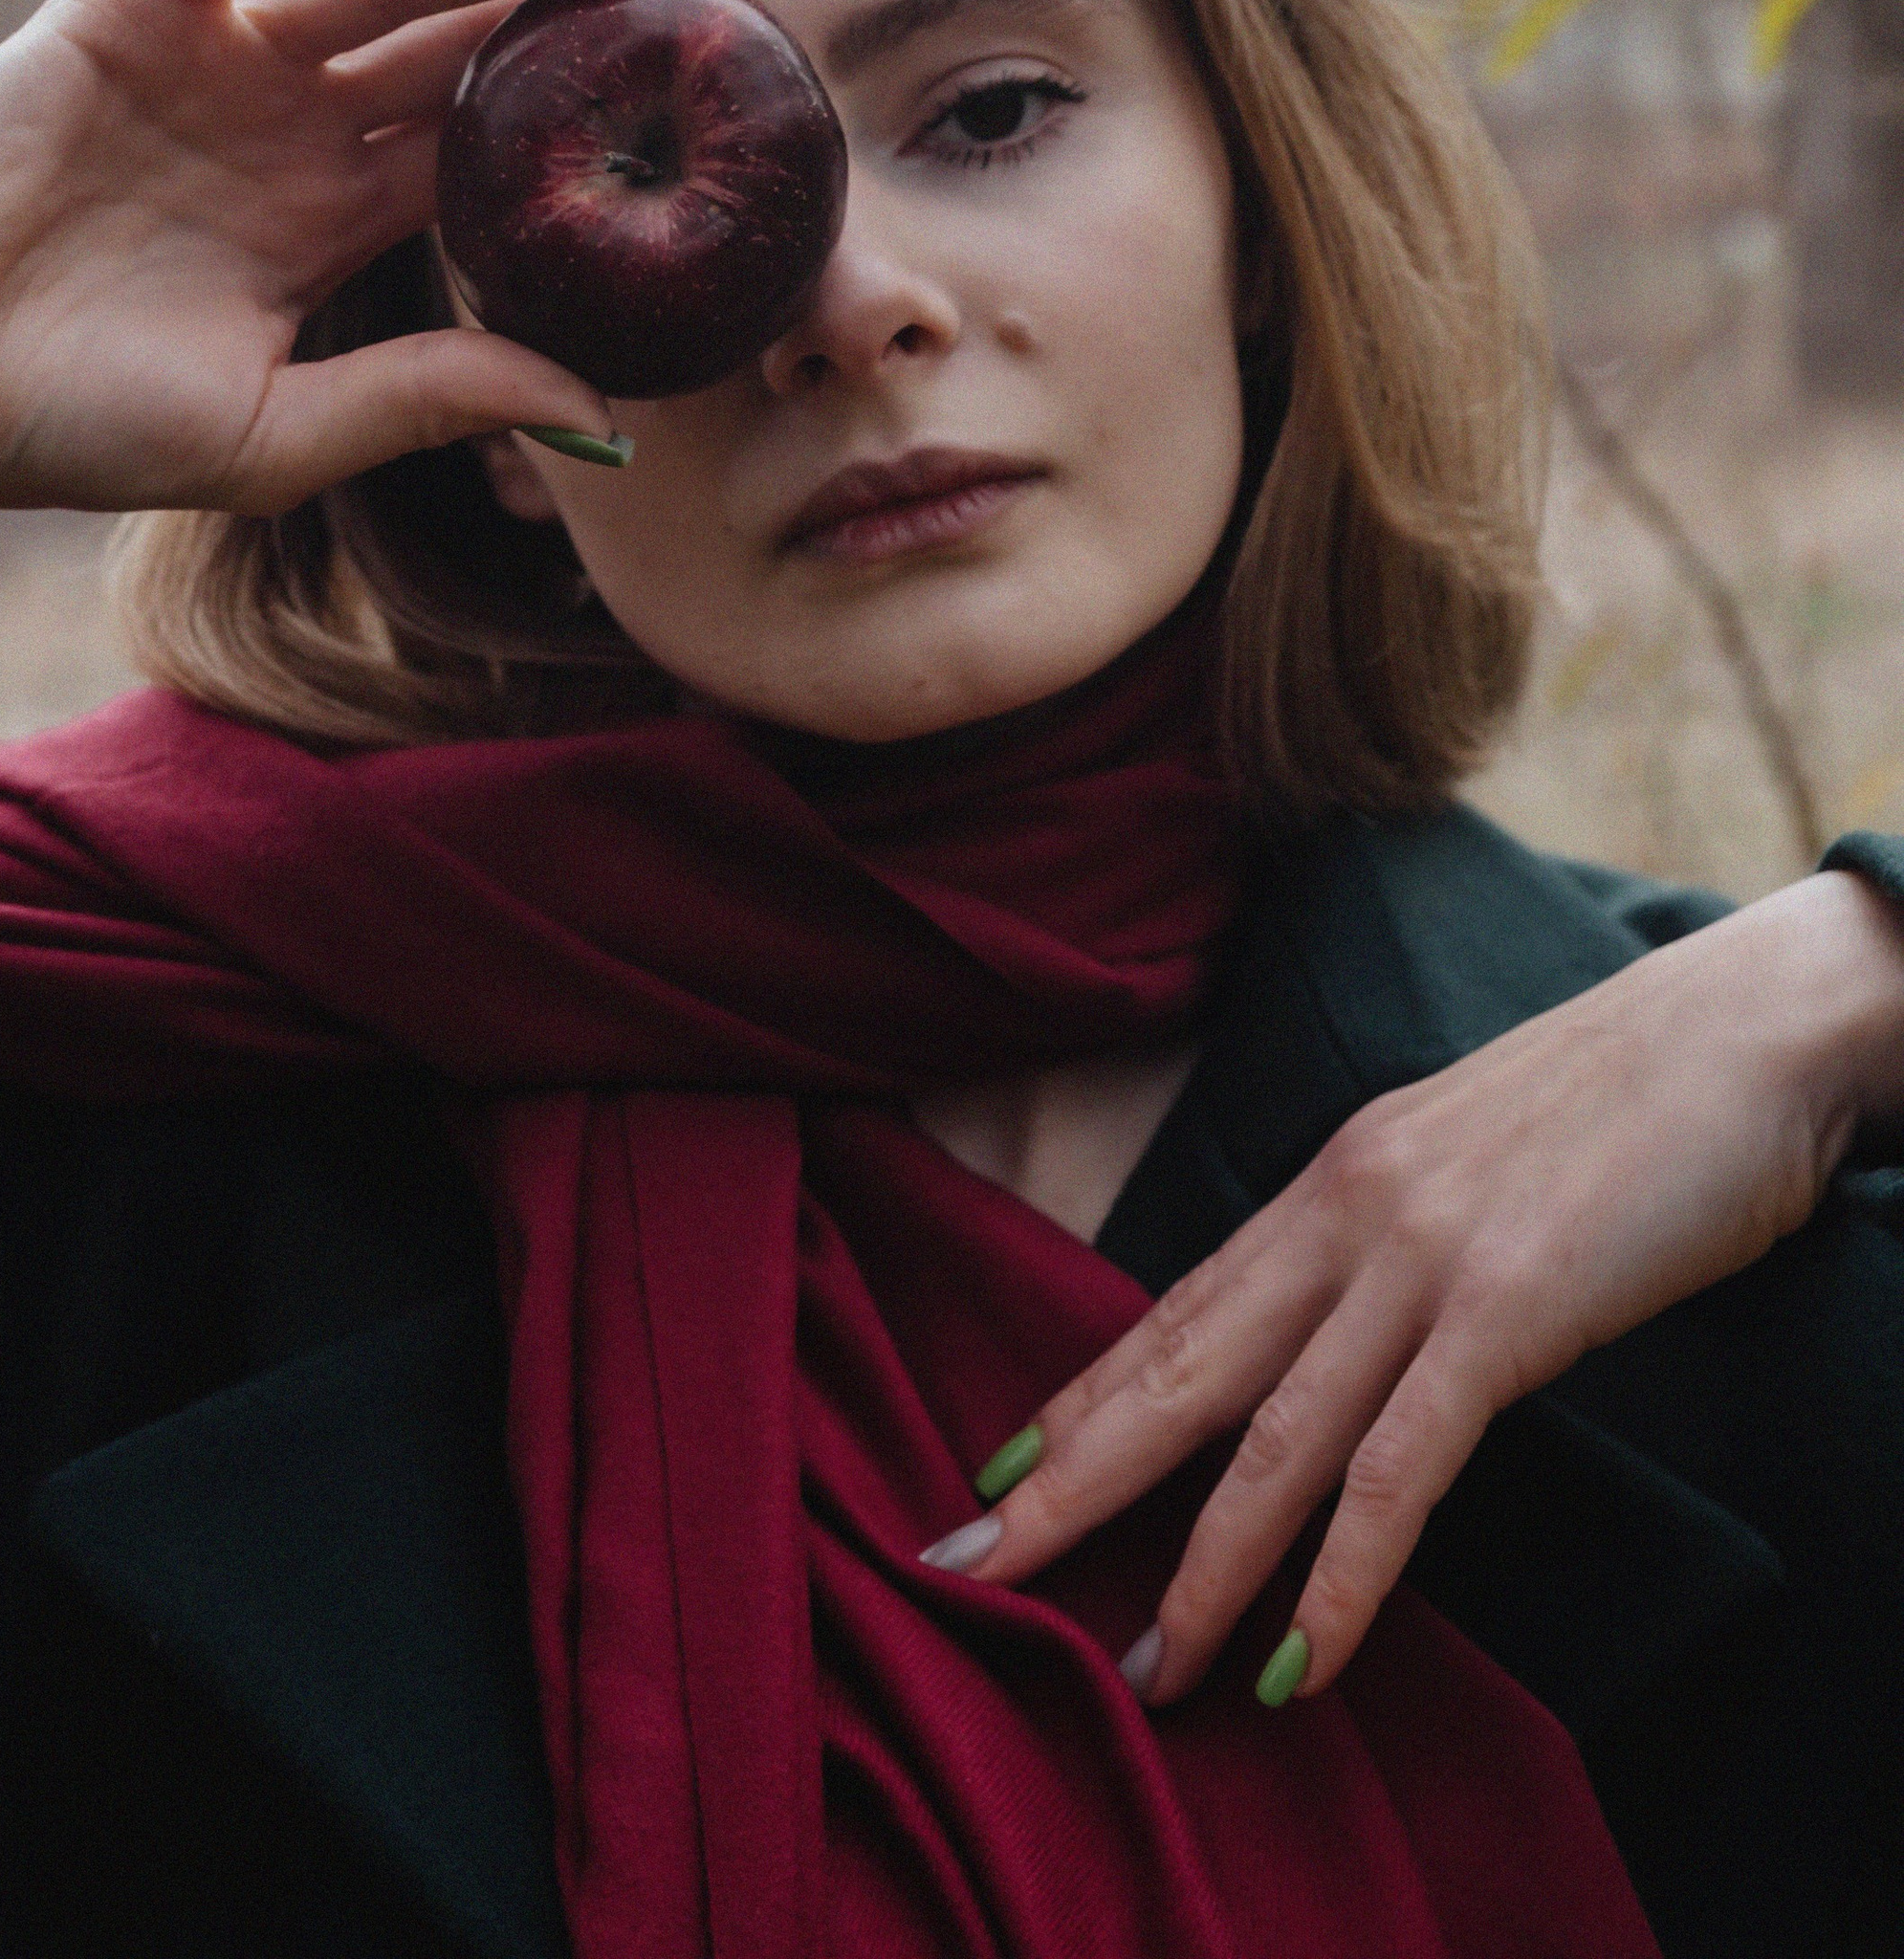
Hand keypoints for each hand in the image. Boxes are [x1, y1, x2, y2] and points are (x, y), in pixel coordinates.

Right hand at [0, 0, 743, 518]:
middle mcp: (294, 122)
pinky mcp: (136, 8)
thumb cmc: (74, 427)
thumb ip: (431, 399)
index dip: (603, 99)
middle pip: (476, 37)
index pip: (501, 138)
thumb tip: (605, 413)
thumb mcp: (280, 435)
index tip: (726, 73)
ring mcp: (221, 57)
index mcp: (334, 217)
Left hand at [950, 871, 1903, 1705]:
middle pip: (1178, 1370)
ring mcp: (1416, 1261)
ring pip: (1272, 1439)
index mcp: (1333, 1175)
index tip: (996, 1463)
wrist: (1738, 1033)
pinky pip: (1399, 1468)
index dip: (1083, 1390)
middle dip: (1068, 1481)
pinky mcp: (1502, 1312)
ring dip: (1198, 1570)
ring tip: (1138, 1671)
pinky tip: (1296, 1661)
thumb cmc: (1625, 1104)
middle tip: (966, 1567)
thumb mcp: (1470, 1160)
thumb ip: (1395, 1233)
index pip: (1180, 1304)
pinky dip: (1339, 1575)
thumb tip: (1351, 1313)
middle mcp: (1345, 1212)